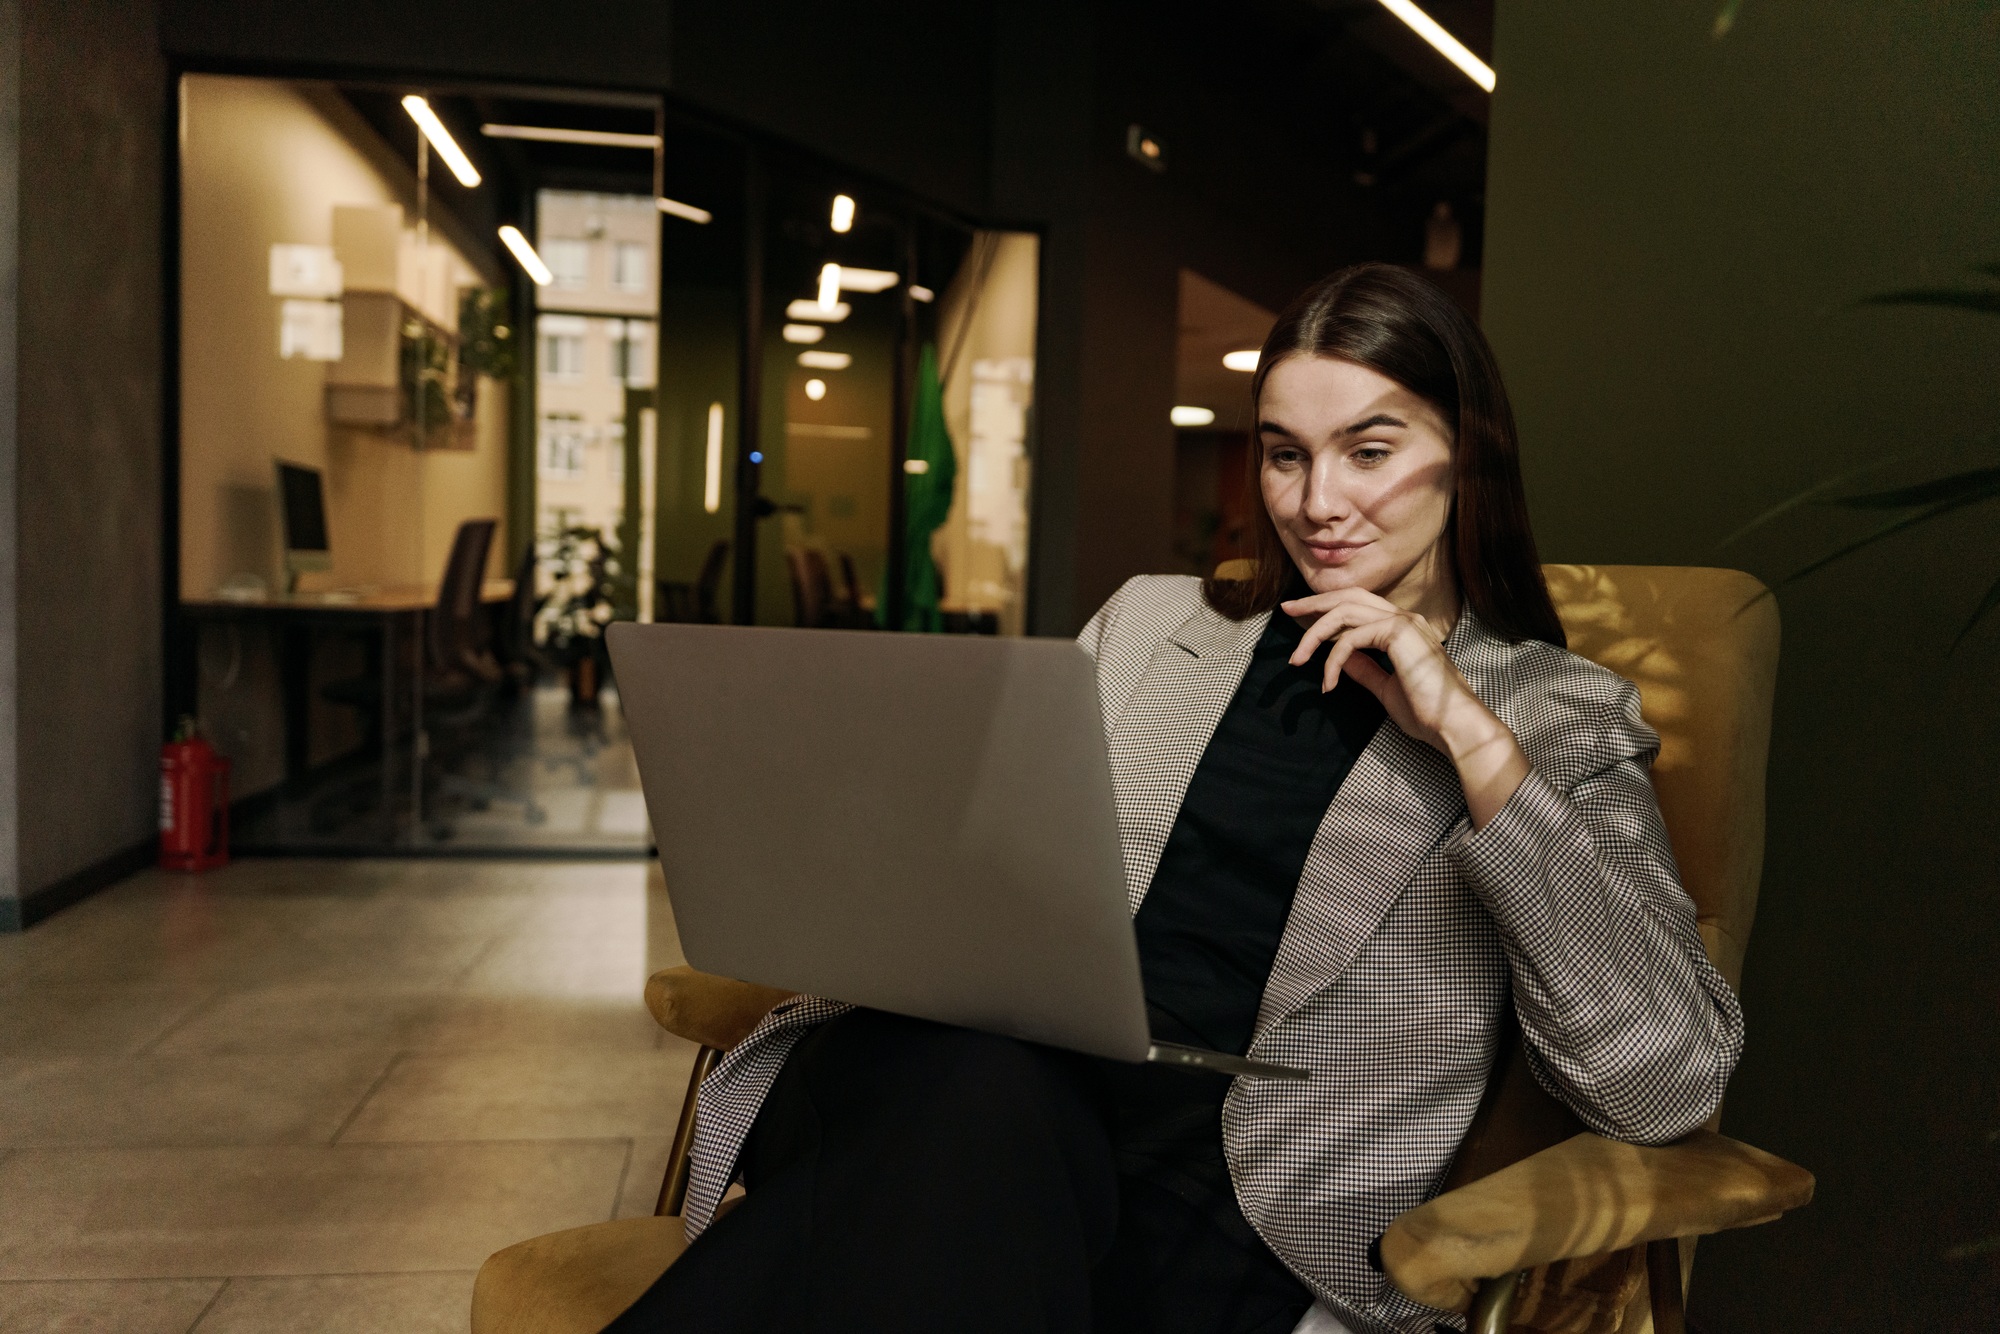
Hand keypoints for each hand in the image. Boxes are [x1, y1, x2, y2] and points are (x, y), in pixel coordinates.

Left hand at [1279, 589, 1528, 826]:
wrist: (1455, 726)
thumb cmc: (1427, 713)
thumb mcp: (1386, 688)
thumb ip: (1364, 669)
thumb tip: (1340, 657)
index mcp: (1404, 628)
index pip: (1358, 605)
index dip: (1327, 608)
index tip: (1299, 617)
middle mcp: (1405, 618)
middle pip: (1349, 597)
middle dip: (1314, 603)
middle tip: (1286, 610)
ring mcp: (1404, 622)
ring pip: (1345, 613)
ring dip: (1314, 635)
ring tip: (1296, 660)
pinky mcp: (1399, 634)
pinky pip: (1351, 639)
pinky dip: (1333, 660)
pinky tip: (1328, 683)